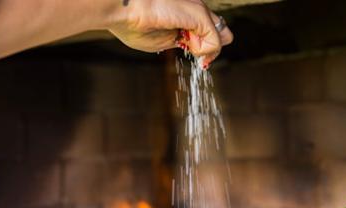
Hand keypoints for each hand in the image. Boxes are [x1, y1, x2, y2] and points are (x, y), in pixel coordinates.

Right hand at [107, 0, 233, 64]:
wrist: (124, 11)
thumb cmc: (133, 25)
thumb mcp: (162, 40)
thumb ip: (181, 42)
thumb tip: (195, 50)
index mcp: (185, 12)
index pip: (209, 30)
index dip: (206, 48)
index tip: (201, 62)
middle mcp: (195, 6)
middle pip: (221, 30)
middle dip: (211, 49)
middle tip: (195, 55)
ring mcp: (198, 8)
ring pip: (222, 35)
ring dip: (205, 50)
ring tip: (184, 44)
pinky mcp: (200, 13)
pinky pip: (215, 41)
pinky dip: (204, 51)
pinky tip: (187, 44)